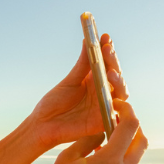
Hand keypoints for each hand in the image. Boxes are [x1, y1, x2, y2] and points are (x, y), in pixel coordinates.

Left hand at [24, 32, 128, 153]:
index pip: (106, 62)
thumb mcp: (69, 82)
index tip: (105, 37)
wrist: (42, 126)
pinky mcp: (102, 121)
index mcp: (93, 80)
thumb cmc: (53, 104)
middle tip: (107, 49)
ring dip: (118, 81)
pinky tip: (115, 96)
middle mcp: (102, 92)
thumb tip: (88, 40)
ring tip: (110, 72)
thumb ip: (82, 65)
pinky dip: (120, 104)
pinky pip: (117, 113)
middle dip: (112, 61)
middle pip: (116, 74)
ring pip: (121, 91)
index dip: (108, 49)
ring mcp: (104, 106)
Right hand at [30, 99, 147, 163]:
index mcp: (110, 161)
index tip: (118, 105)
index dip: (127, 110)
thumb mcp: (69, 155)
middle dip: (132, 126)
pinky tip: (101, 156)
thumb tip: (102, 130)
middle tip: (117, 120)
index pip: (131, 126)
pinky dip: (120, 158)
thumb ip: (90, 138)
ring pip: (135, 156)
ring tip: (107, 137)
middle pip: (141, 141)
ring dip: (126, 143)